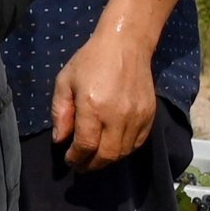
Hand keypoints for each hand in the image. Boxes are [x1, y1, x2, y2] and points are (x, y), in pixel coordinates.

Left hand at [51, 30, 163, 172]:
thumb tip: (60, 140)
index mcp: (93, 107)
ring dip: (107, 160)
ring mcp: (137, 117)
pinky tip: (112, 147)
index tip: (69, 159)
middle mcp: (117, 115)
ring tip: (94, 158)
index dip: (76, 158)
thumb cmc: (90, 61)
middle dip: (91, 165)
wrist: (125, 45)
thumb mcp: (65, 82)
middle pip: (107, 155)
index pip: (85, 146)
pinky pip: (137, 143)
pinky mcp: (149, 115)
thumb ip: (60, 113)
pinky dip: (124, 150)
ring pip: (123, 152)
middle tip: (80, 165)